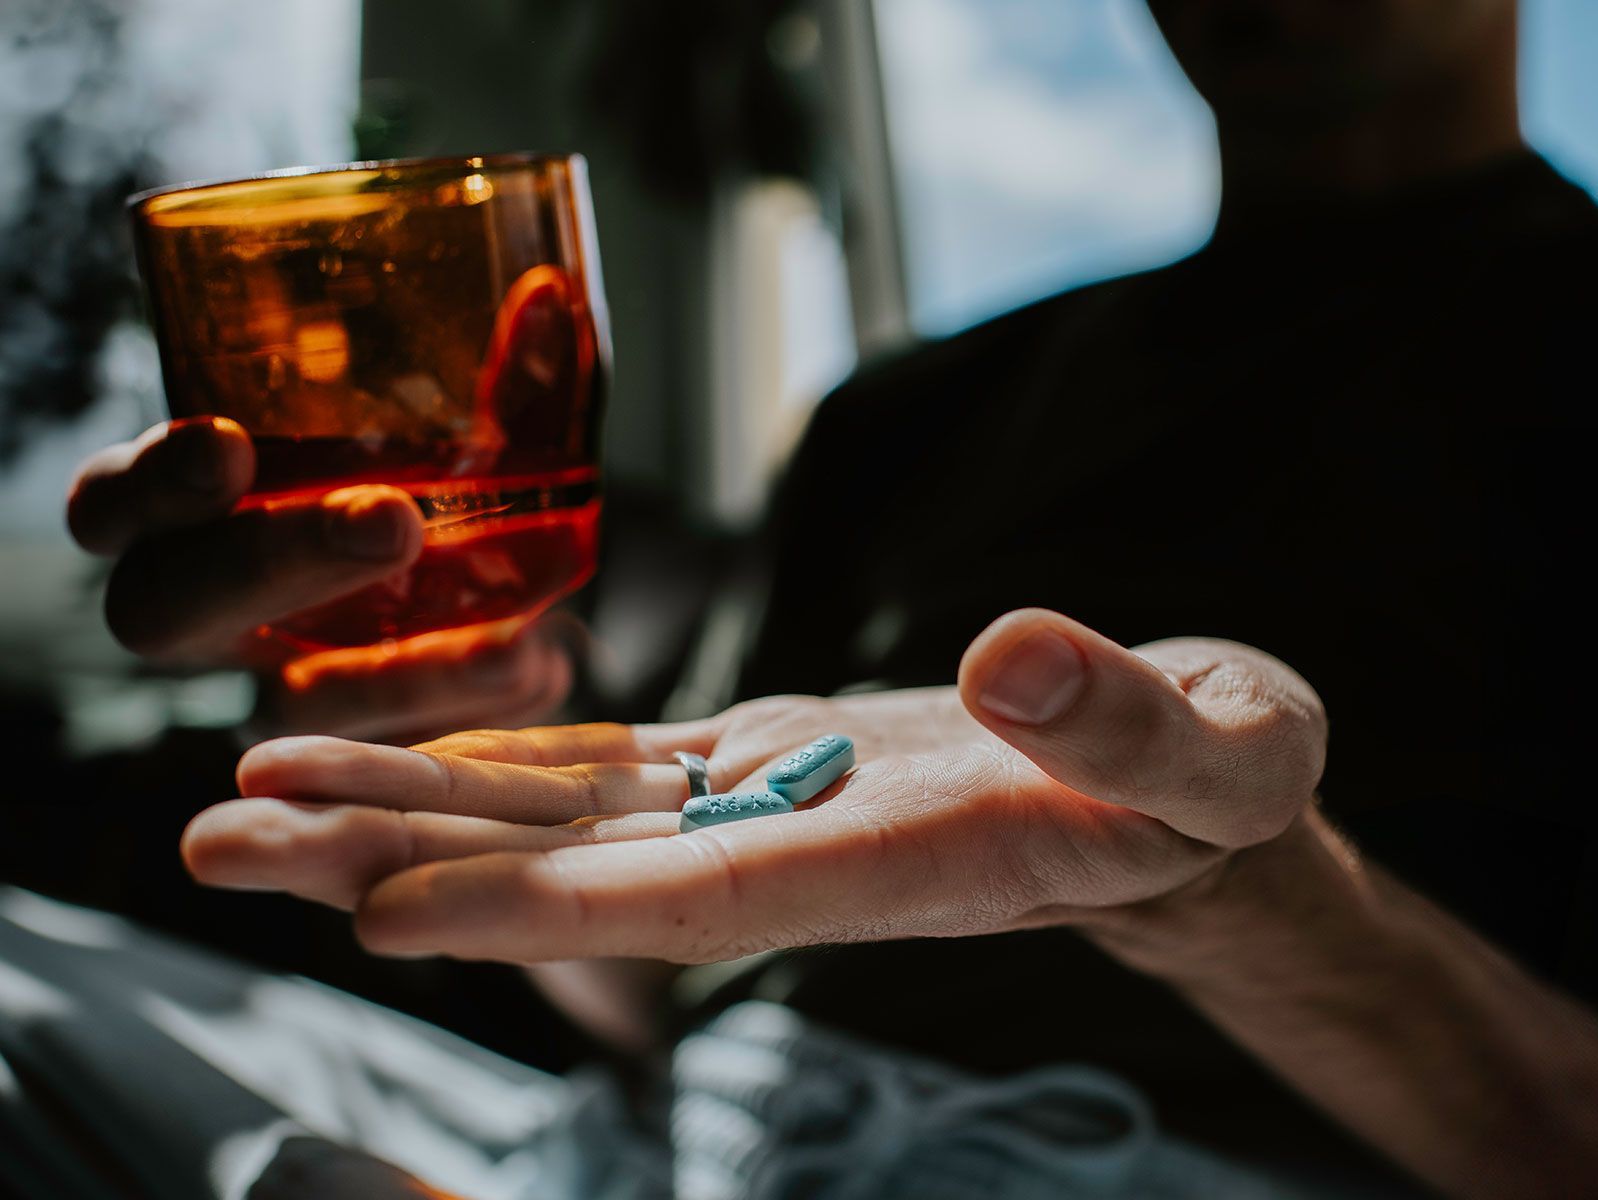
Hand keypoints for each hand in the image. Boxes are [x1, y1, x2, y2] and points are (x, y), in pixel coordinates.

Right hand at [67, 418, 571, 740]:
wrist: (506, 591)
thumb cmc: (439, 486)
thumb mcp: (465, 429)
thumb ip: (500, 380)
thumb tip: (550, 299)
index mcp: (191, 514)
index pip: (114, 506)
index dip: (148, 485)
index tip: (225, 445)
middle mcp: (211, 608)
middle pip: (171, 609)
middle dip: (268, 561)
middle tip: (388, 521)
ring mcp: (275, 684)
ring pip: (287, 704)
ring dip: (396, 672)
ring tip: (512, 638)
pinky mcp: (355, 746)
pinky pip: (394, 748)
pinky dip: (476, 706)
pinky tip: (545, 665)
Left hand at [182, 610, 1326, 962]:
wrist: (1200, 796)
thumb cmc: (1227, 782)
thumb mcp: (1231, 746)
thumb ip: (1137, 722)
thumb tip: (1020, 657)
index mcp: (912, 859)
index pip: (709, 899)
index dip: (548, 912)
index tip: (386, 918)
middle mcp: (814, 849)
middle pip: (587, 872)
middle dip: (407, 863)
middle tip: (227, 839)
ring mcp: (786, 805)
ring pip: (575, 816)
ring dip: (418, 807)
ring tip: (262, 787)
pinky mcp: (783, 758)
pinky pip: (623, 767)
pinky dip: (511, 761)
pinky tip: (413, 753)